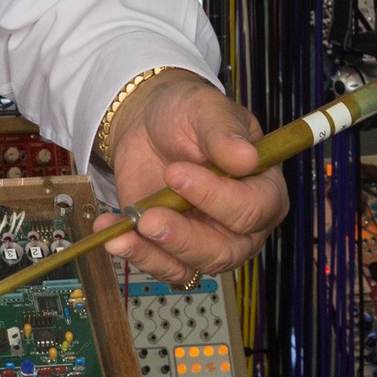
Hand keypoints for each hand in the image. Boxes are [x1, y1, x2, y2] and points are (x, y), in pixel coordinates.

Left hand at [94, 72, 285, 282]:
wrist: (148, 125)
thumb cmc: (188, 115)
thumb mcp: (206, 110)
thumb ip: (224, 134)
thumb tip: (246, 157)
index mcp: (263, 189)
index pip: (252, 209)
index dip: (216, 198)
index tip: (177, 173)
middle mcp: (242, 224)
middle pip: (225, 250)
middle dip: (184, 237)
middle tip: (149, 217)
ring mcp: (207, 240)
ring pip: (192, 265)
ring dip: (155, 253)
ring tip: (125, 231)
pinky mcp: (174, 248)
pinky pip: (161, 266)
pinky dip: (136, 254)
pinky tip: (113, 234)